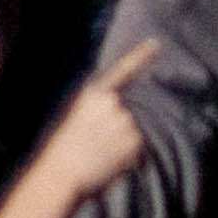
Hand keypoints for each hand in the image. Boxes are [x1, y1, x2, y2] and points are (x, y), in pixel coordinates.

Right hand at [0, 34, 172, 217]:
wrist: (61, 173)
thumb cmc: (63, 150)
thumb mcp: (76, 117)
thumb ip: (99, 108)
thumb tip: (121, 108)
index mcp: (94, 94)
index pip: (123, 70)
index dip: (141, 56)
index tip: (156, 44)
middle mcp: (112, 103)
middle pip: (130, 110)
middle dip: (121, 126)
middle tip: (98, 144)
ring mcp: (124, 120)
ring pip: (134, 130)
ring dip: (124, 142)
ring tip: (101, 154)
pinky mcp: (133, 140)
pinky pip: (137, 148)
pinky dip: (128, 156)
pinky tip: (109, 161)